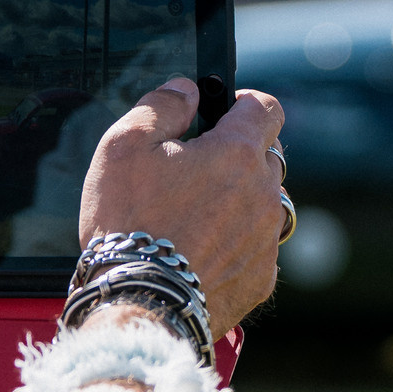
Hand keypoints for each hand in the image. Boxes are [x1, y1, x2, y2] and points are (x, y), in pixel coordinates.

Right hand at [77, 77, 285, 332]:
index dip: (244, 102)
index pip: (266, 107)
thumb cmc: (129, 221)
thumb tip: (187, 89)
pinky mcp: (261, 278)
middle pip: (268, 157)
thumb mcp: (125, 145)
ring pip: (267, 204)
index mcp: (237, 152)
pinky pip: (259, 248)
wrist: (138, 302)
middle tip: (197, 169)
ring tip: (197, 215)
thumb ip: (162, 105)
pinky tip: (202, 252)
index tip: (224, 110)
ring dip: (242, 201)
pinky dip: (238, 244)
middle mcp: (264, 193)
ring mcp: (267, 239)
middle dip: (240, 154)